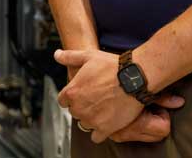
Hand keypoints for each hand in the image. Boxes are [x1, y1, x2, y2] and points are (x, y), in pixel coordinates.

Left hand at [56, 49, 183, 143]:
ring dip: (91, 118)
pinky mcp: (104, 129)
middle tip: (95, 98)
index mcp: (72, 92)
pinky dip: (100, 131)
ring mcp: (91, 120)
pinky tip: (107, 121)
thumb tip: (57, 55)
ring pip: (85, 124)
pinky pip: (96, 137)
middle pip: (74, 112)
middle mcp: (79, 108)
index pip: (63, 100)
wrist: (134, 79)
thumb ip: (69, 57)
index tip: (82, 93)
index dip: (72, 96)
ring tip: (103, 107)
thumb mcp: (88, 56)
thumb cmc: (112, 67)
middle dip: (82, 106)